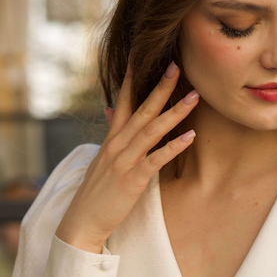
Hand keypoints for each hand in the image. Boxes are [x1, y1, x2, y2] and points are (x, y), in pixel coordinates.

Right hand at [55, 58, 199, 252]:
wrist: (82, 221)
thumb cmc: (96, 193)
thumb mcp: (101, 159)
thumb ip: (111, 134)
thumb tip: (111, 111)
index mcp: (112, 138)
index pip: (124, 100)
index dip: (134, 78)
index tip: (144, 55)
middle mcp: (117, 144)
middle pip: (142, 109)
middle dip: (161, 88)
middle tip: (177, 66)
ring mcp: (124, 160)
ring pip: (151, 130)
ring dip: (174, 112)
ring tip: (194, 97)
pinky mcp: (132, 179)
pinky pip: (156, 159)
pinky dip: (174, 147)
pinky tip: (190, 137)